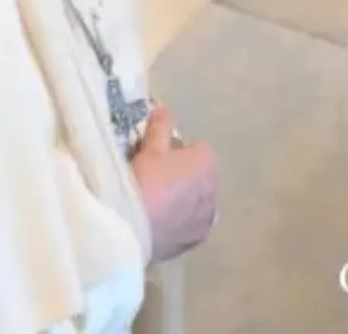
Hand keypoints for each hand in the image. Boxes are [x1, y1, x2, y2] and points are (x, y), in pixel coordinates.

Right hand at [129, 105, 218, 262]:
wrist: (131, 227)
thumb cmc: (143, 180)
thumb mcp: (149, 149)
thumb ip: (160, 127)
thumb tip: (162, 109)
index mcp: (207, 161)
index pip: (196, 150)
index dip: (175, 153)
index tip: (156, 161)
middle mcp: (216, 188)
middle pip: (200, 177)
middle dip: (184, 177)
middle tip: (154, 182)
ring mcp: (209, 216)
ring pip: (199, 202)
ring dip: (186, 201)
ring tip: (157, 206)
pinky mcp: (198, 239)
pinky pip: (193, 224)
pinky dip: (182, 223)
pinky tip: (161, 224)